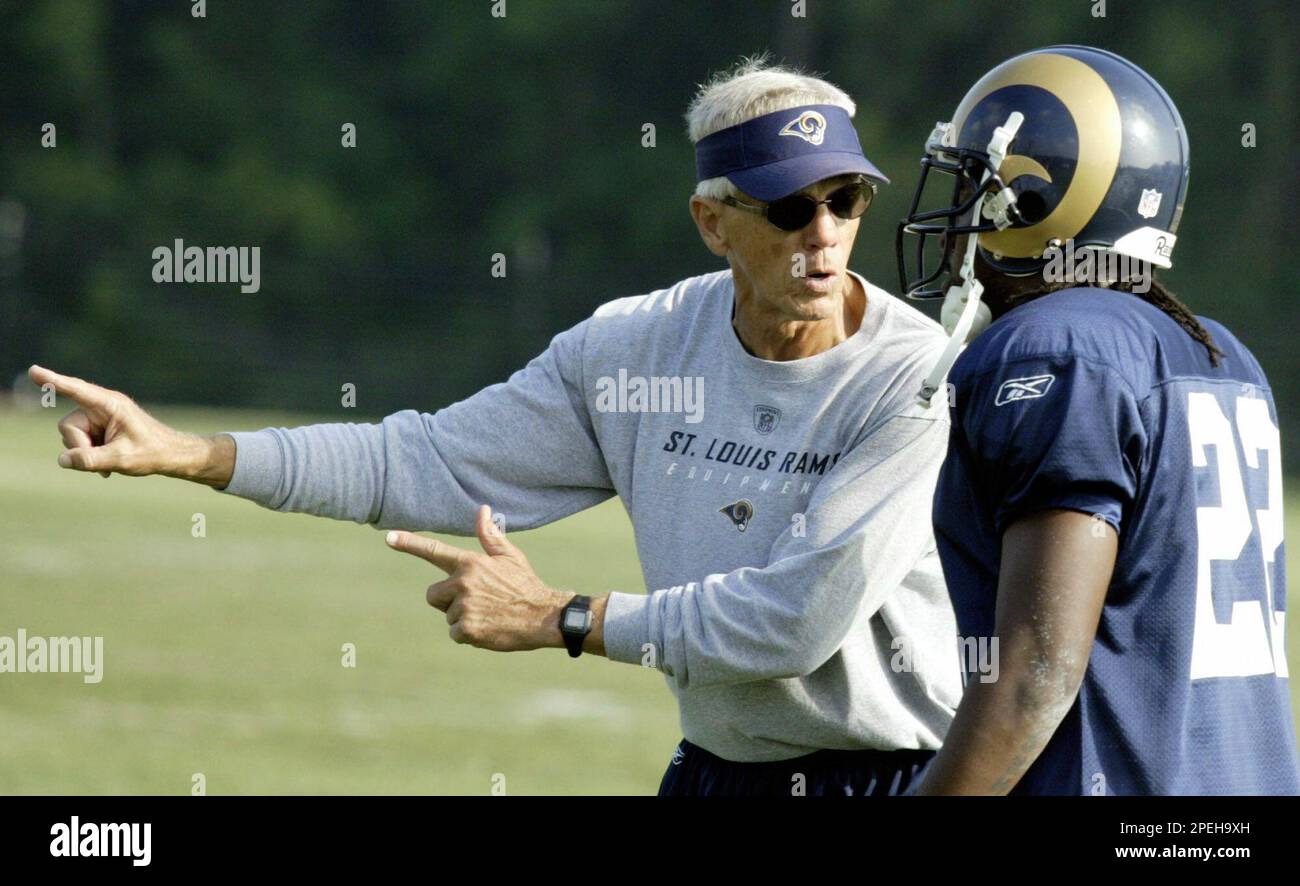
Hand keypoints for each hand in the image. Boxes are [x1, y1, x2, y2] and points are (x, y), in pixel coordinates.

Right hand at [26, 364, 221, 482]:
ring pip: (72, 435)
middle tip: (105, 460)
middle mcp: (102, 406)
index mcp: (110, 405)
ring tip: (112, 458)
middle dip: (80, 446)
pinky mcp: (99, 426)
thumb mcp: (121, 459)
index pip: (76, 391)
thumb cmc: (152, 453)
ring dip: (87, 451)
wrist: (170, 455)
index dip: (53, 382)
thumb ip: (90, 460)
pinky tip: (108, 463)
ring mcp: (99, 416)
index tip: (34, 371)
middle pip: (68, 426)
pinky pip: (79, 441)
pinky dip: (90, 454)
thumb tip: (63, 460)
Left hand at [385, 504, 571, 651]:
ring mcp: (464, 606)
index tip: (388, 537)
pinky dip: (469, 635)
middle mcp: (463, 582)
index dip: (409, 543)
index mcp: (471, 562)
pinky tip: (489, 628)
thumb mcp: (510, 556)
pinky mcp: (467, 629)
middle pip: (434, 594)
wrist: (544, 616)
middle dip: (450, 600)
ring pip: (448, 615)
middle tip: (479, 602)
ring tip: (489, 614)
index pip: (434, 551)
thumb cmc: (525, 584)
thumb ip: (489, 536)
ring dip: (464, 618)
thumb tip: (482, 510)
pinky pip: (455, 633)